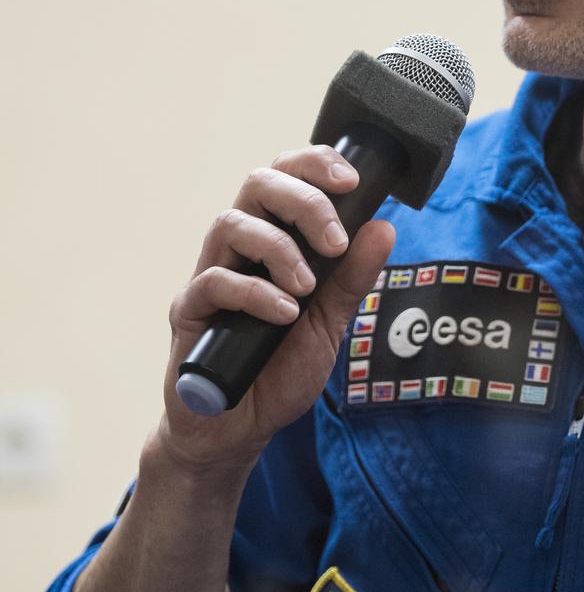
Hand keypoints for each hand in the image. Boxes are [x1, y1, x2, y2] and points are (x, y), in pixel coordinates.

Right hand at [160, 145, 394, 477]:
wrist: (241, 427)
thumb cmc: (281, 368)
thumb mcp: (331, 321)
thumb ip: (352, 276)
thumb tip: (385, 226)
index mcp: (274, 238)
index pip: (286, 176)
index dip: (315, 164)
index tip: (353, 181)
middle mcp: (239, 248)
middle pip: (257, 184)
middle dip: (304, 201)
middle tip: (335, 242)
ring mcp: (211, 275)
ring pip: (230, 223)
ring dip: (279, 249)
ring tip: (307, 288)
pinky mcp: (190, 312)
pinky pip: (214, 281)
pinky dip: (256, 293)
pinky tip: (284, 315)